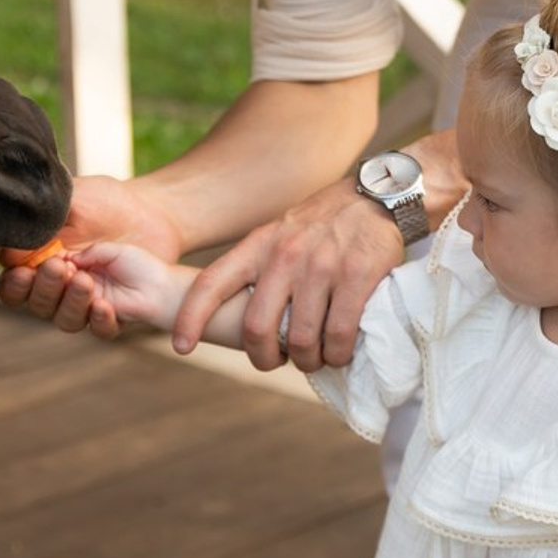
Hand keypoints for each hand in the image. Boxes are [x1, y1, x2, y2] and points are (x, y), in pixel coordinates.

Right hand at [0, 174, 183, 337]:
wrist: (149, 212)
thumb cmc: (104, 203)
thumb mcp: (71, 202)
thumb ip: (42, 223)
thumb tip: (9, 252)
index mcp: (39, 262)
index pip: (14, 286)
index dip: (15, 284)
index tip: (24, 272)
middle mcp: (59, 286)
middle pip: (37, 305)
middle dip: (45, 288)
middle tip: (59, 268)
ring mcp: (85, 300)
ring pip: (65, 320)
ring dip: (71, 302)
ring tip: (85, 280)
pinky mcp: (112, 312)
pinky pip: (101, 329)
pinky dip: (100, 320)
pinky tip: (104, 304)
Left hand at [172, 179, 404, 370]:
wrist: (376, 196)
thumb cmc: (324, 224)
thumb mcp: (280, 234)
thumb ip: (260, 270)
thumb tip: (246, 324)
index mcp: (258, 246)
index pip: (211, 283)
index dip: (192, 319)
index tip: (182, 347)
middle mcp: (284, 255)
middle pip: (256, 327)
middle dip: (263, 358)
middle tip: (276, 362)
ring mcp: (321, 265)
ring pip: (302, 339)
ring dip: (308, 361)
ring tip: (316, 359)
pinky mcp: (357, 275)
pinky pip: (339, 334)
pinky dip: (338, 354)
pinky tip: (341, 352)